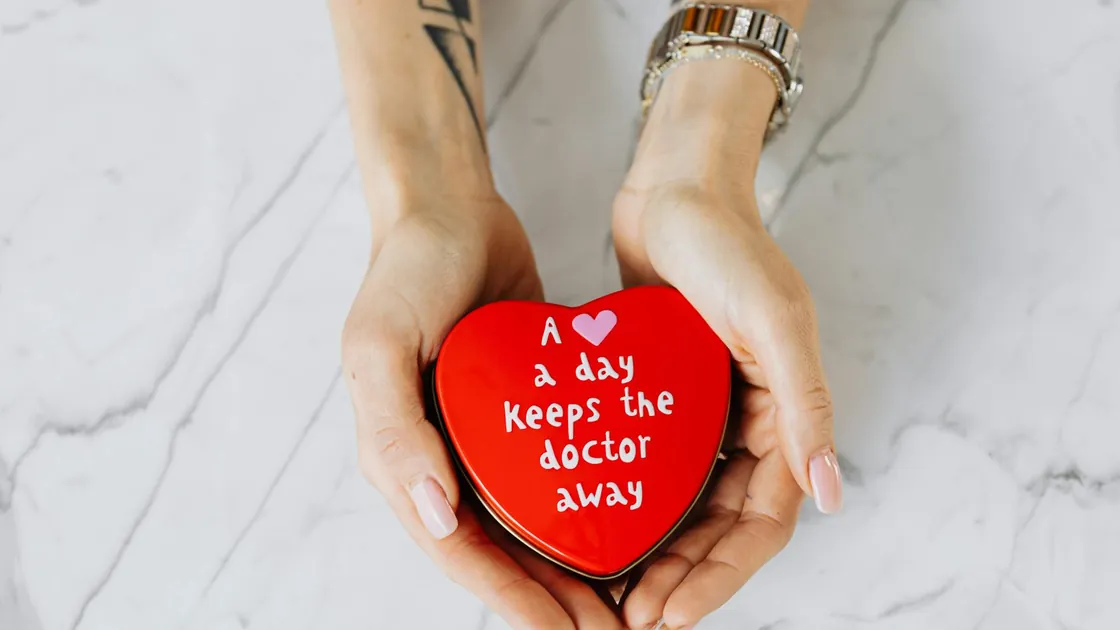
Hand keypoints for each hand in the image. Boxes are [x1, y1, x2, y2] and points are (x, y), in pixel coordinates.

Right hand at [341, 196, 624, 629]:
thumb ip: (395, 430)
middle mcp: (442, 459)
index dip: (513, 601)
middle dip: (553, 599)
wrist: (448, 205)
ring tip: (630, 598)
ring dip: (573, 565)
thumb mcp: (379, 342)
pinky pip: (551, 474)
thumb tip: (433, 516)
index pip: (459, 552)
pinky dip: (583, 506)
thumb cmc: (405, 268)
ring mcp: (484, 438)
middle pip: (500, 552)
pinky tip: (632, 522)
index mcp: (402, 457)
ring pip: (530, 523)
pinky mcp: (521, 412)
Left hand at [611, 58, 841, 629]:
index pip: (762, 521)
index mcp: (785, 414)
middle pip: (723, 526)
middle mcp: (751, 421)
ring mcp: (707, 412)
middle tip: (633, 620)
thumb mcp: (773, 318)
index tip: (670, 614)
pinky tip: (596, 529)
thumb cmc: (727, 243)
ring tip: (613, 594)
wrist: (675, 187)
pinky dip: (636, 505)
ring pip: (688, 506)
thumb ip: (806, 404)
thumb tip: (829, 492)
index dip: (721, 575)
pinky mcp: (666, 396)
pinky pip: (657, 467)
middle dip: (684, 578)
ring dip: (660, 554)